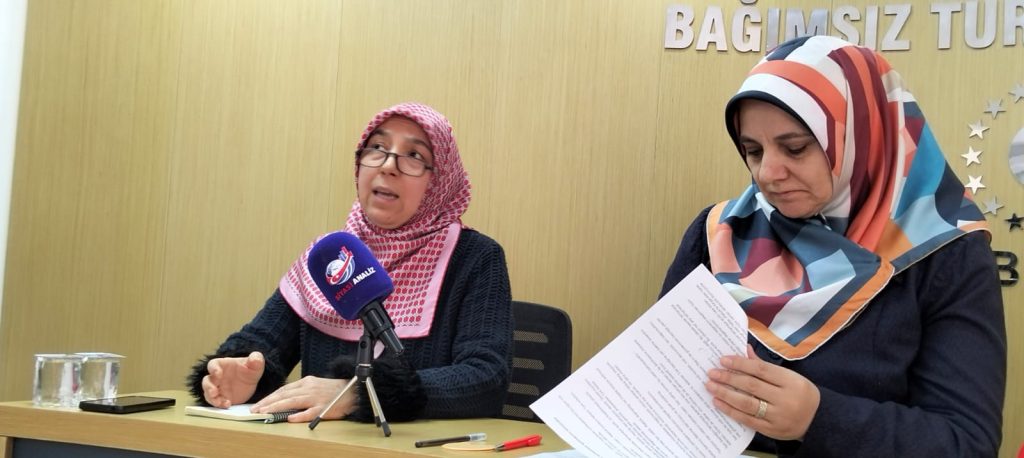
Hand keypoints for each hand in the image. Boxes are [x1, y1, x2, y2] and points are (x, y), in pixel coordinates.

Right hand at [202, 351, 264, 407]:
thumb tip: (255, 358)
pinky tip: (227, 405)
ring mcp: (217, 388)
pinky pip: (215, 402)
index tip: (218, 374)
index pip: (213, 365)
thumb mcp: (255, 364)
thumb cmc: (249, 370)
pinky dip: (219, 404)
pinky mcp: (219, 398)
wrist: (250, 384)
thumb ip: (256, 359)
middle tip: (214, 392)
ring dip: (212, 398)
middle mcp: (216, 377)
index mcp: (222, 365)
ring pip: (208, 393)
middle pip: (207, 381)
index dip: (213, 369)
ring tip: (220, 402)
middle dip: (209, 387)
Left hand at [251, 376, 356, 422]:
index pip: (283, 390)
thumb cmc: (333, 391)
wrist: (354, 391)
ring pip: (293, 402)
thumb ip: (300, 392)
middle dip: (268, 403)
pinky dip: (300, 415)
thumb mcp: (315, 386)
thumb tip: (283, 400)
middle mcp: (309, 388)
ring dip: (277, 407)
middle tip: (255, 410)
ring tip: (265, 413)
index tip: (258, 404)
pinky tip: (290, 419)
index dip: (269, 397)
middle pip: (284, 395)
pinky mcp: (324, 407)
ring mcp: (316, 398)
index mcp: (306, 382)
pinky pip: (310, 412)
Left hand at [705, 345, 819, 440]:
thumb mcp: (788, 376)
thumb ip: (765, 366)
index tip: (723, 360)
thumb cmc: (799, 393)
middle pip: (751, 386)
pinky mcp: (771, 430)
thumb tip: (744, 349)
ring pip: (747, 403)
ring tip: (711, 386)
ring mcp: (778, 416)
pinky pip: (747, 420)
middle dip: (728, 378)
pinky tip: (719, 402)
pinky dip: (731, 410)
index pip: (761, 369)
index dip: (740, 364)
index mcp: (790, 381)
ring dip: (725, 394)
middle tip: (712, 373)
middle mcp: (785, 398)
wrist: (818, 420)